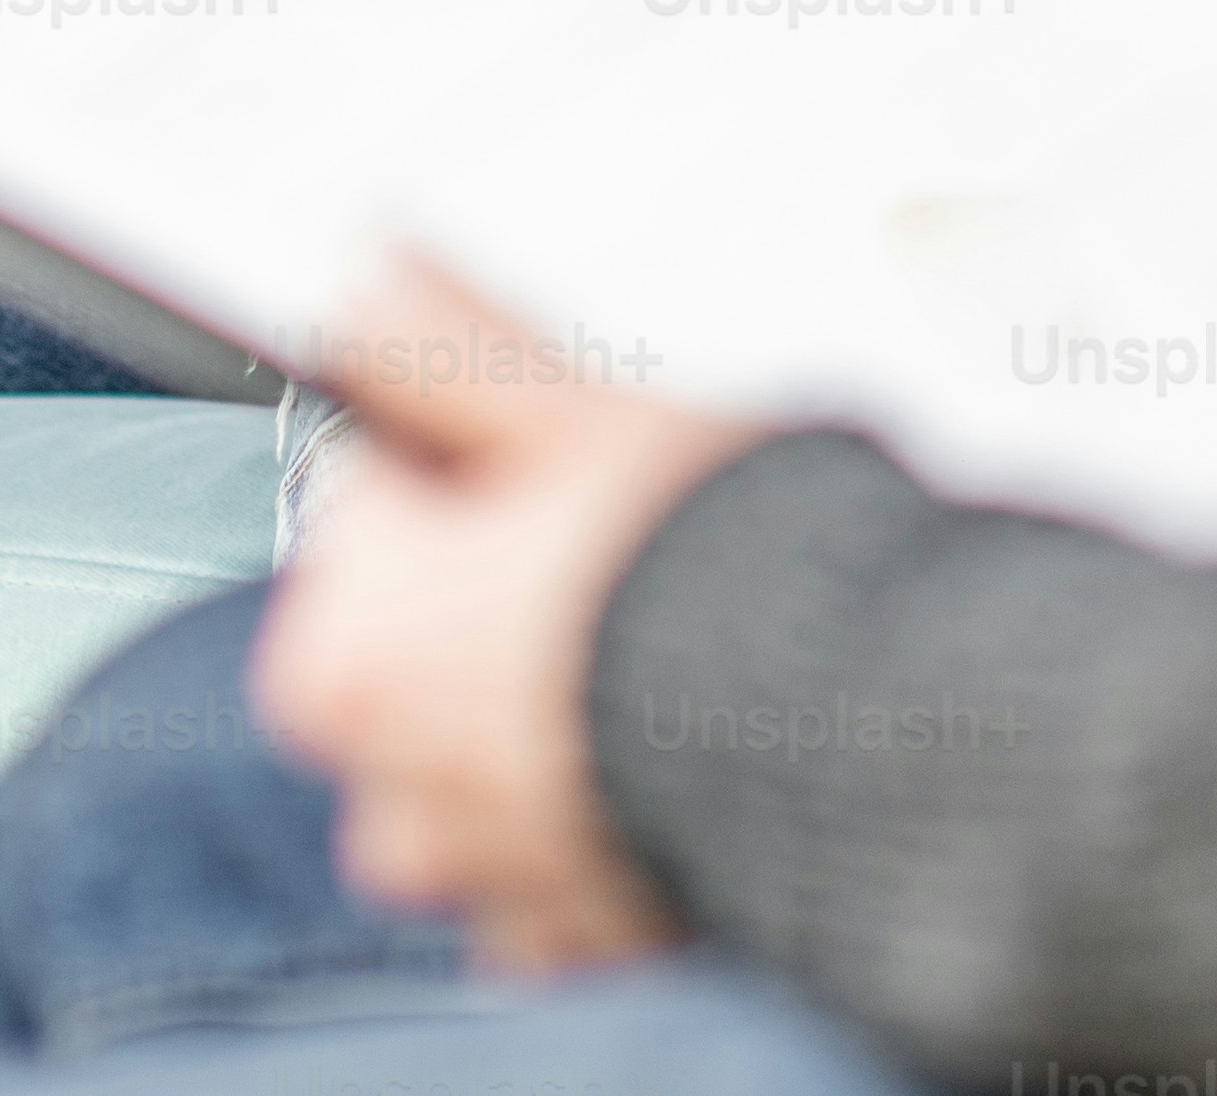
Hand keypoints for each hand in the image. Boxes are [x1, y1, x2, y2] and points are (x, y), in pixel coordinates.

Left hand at [249, 253, 763, 974]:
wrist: (871, 747)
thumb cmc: (717, 580)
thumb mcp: (573, 413)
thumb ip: (442, 340)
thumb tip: (356, 274)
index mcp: (346, 646)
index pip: (375, 502)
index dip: (484, 461)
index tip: (568, 465)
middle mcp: (380, 786)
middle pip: (420, 640)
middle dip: (505, 597)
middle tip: (630, 557)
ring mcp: (475, 878)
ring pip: (485, 754)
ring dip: (550, 711)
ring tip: (671, 656)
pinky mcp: (569, 942)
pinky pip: (556, 856)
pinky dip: (601, 809)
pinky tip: (680, 750)